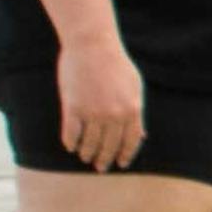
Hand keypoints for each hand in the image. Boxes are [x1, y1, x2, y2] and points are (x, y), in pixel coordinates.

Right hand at [51, 43, 145, 171]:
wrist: (92, 45)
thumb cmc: (115, 63)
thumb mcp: (135, 87)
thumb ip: (137, 111)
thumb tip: (141, 135)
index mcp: (133, 110)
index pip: (131, 141)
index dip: (125, 155)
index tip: (120, 163)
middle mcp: (114, 115)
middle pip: (110, 145)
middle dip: (105, 158)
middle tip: (100, 166)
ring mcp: (93, 112)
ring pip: (89, 142)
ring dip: (87, 152)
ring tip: (85, 157)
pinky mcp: (73, 107)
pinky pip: (71, 132)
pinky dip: (70, 142)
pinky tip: (70, 146)